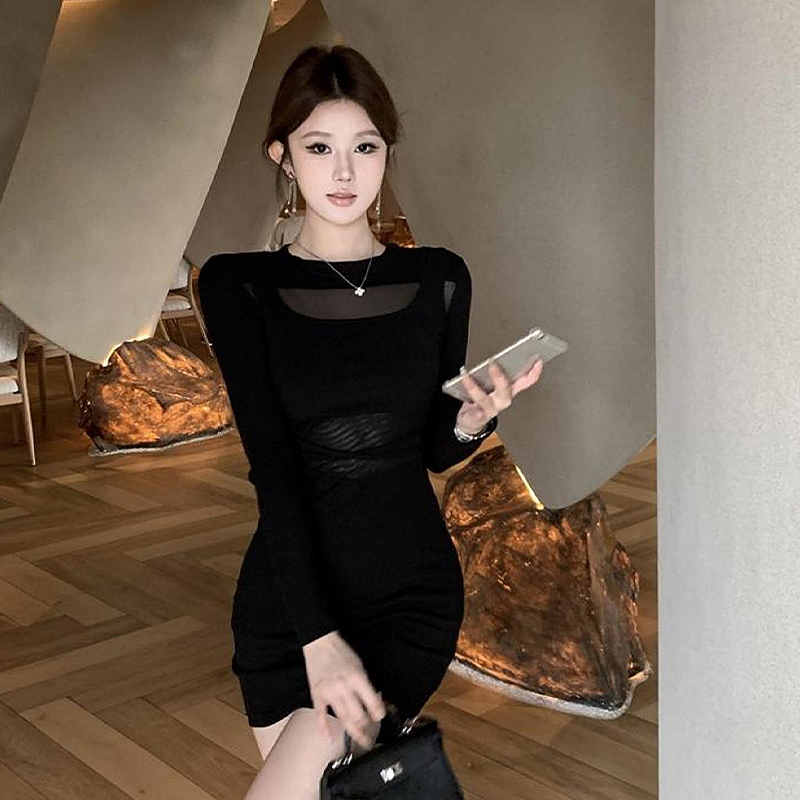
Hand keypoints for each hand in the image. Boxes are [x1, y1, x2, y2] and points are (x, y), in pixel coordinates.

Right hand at [302, 630, 385, 750]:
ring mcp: (329, 693)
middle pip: (358, 715)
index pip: (372, 702)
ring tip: (362, 741)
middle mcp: (343, 687)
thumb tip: (374, 702)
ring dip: (354, 732)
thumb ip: (366, 685)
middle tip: (372, 734)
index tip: (381, 717)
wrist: (320, 644)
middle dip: (367, 726)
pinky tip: (330, 739)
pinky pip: (320, 716)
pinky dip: (324, 729)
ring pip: (343, 718)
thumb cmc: (342, 653)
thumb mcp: (360, 666)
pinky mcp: (316, 696)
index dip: (379, 713)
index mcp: (356, 678)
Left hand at [456, 356, 543, 434]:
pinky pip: (473, 410)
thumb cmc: (483, 399)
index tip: (537, 360)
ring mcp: (491, 409)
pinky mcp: (478, 416)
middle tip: (492, 364)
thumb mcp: (493, 385)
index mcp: (509, 390)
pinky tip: (462, 386)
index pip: (526, 381)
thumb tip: (496, 357)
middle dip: (499, 378)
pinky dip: (468, 400)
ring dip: (475, 388)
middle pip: (505, 391)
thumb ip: (497, 372)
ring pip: (485, 400)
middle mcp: (502, 400)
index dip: (534, 372)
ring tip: (466, 376)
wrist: (471, 421)